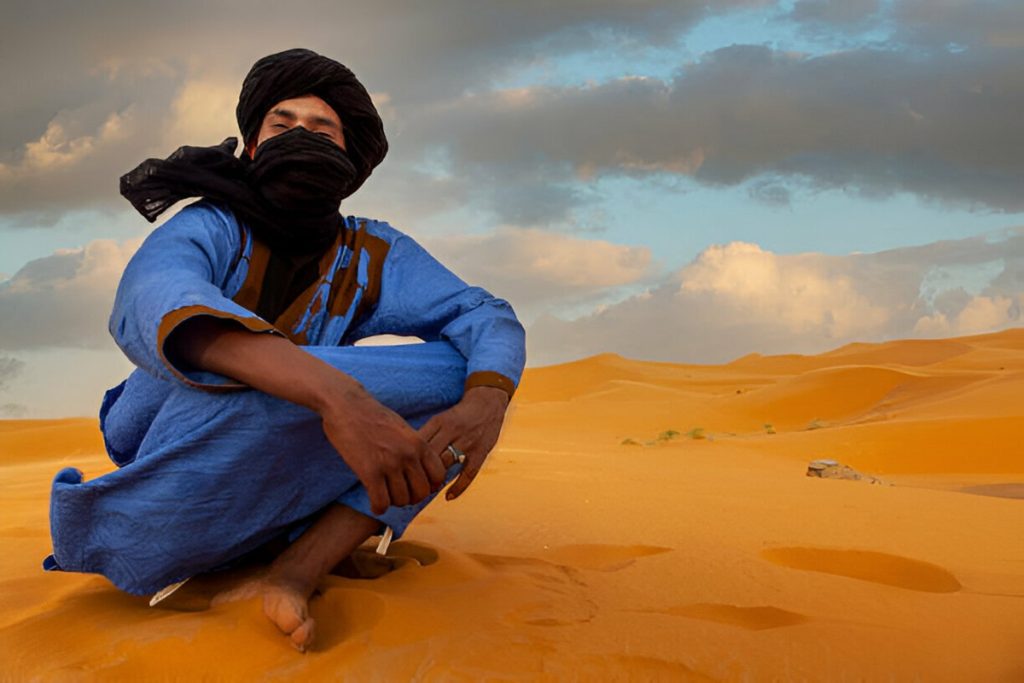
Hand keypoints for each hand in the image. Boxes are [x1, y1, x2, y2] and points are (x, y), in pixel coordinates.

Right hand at [318, 384, 447, 514]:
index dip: (428, 486)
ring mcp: (390, 464)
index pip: (438, 476)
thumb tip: (423, 473)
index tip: (415, 486)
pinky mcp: (369, 472)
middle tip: (398, 493)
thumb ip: (414, 449)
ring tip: (384, 495)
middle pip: (421, 492)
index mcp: (419, 443)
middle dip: (410, 497)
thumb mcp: (403, 429)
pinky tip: (374, 503)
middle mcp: (408, 455)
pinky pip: (381, 502)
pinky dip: (378, 507)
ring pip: (401, 500)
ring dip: (393, 502)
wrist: (347, 405)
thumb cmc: (373, 416)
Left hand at [417, 386, 509, 500]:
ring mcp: (468, 442)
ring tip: (426, 489)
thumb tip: (406, 454)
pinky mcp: (481, 453)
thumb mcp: (441, 419)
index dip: (408, 458)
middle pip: (430, 454)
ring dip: (435, 478)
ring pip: (446, 463)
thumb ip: (426, 435)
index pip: (419, 442)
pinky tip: (448, 496)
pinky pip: (468, 473)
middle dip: (419, 470)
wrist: (488, 402)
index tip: (401, 470)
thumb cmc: (460, 414)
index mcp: (440, 422)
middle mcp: (453, 431)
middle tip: (411, 483)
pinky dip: (458, 487)